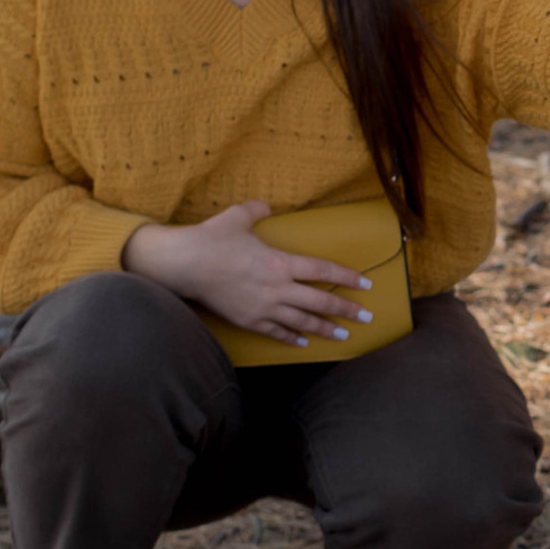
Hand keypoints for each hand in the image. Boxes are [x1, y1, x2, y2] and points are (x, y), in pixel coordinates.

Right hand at [121, 199, 371, 346]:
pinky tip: (303, 342)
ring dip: (325, 328)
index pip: (323, 271)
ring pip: (302, 321)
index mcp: (281, 262)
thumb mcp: (238, 217)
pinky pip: (275, 332)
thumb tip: (266, 206)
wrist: (181, 265)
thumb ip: (257, 210)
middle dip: (347, 310)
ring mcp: (263, 307)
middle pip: (321, 302)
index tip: (366, 284)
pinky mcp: (247, 320)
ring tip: (344, 334)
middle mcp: (277, 288)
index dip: (347, 277)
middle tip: (368, 317)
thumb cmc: (211, 239)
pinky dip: (291, 337)